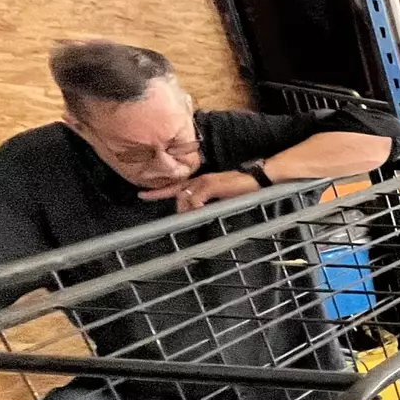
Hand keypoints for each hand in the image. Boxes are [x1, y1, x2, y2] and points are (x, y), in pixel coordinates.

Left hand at [139, 169, 258, 211]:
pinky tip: (201, 212)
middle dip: (179, 209)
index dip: (157, 192)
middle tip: (184, 220)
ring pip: (184, 198)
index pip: (174, 186)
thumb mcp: (221, 196)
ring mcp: (204, 181)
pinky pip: (195, 199)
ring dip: (187, 210)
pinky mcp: (211, 185)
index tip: (142, 195)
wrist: (258, 178)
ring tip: (196, 217)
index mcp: (199, 181)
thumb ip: (208, 201)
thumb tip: (197, 212)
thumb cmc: (243, 188)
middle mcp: (198, 179)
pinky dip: (195, 207)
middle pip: (178, 195)